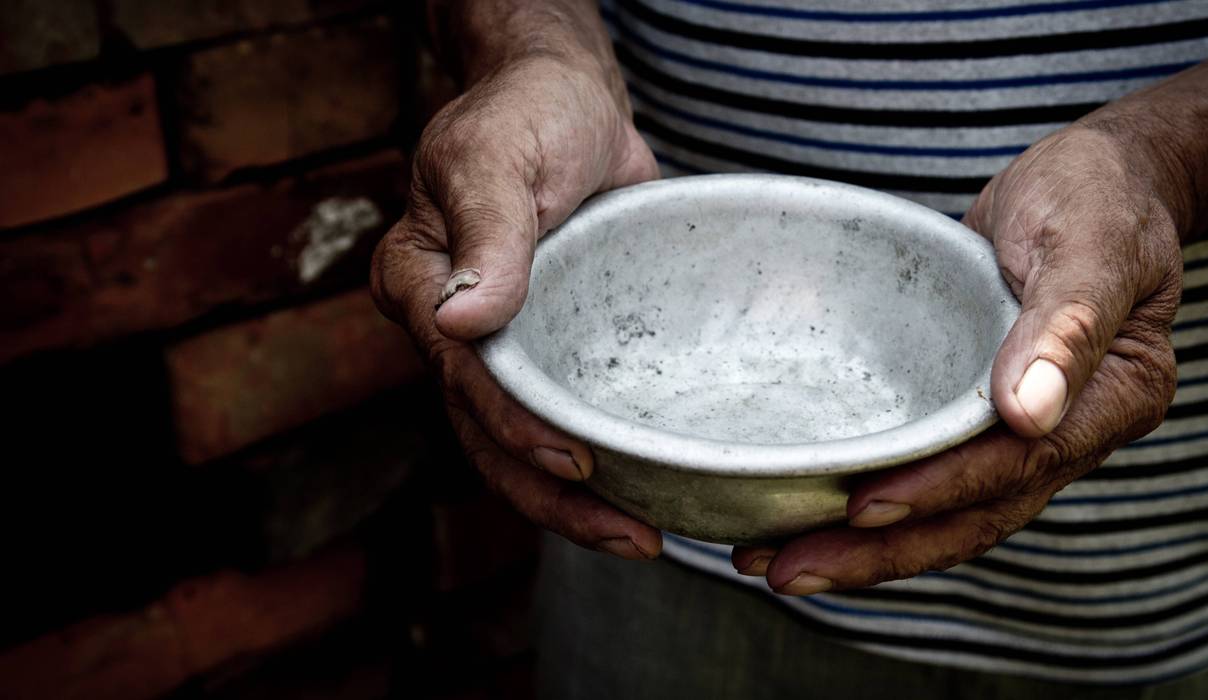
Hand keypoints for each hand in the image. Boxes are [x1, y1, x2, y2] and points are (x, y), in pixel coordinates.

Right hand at [371, 46, 661, 558]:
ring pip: (523, 440)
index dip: (515, 427)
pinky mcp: (555, 344)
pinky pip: (566, 410)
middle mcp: (453, 326)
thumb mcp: (499, 155)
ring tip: (644, 536)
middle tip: (632, 536)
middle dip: (551, 496)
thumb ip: (486, 233)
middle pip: (486, 432)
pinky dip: (599, 453)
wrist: (572, 102)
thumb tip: (460, 319)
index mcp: (419, 283)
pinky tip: (645, 487)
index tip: (577, 464)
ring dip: (575, 498)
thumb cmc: (528, 112)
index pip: (460, 374)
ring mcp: (505, 342)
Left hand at [733, 124, 1182, 592]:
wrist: (1093, 179)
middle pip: (971, 515)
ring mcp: (1016, 431)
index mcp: (1111, 398)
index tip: (864, 508)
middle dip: (878, 552)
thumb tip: (1029, 414)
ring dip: (859, 545)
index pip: (1019, 466)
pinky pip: (923, 470)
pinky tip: (802, 510)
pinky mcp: (971, 414)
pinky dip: (867, 498)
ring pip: (940, 509)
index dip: (940, 491)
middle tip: (784, 569)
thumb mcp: (1092, 239)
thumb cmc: (1098, 195)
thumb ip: (1067, 324)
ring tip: (769, 560)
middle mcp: (1065, 432)